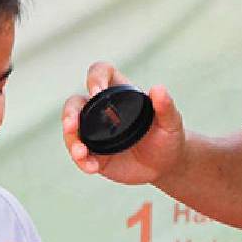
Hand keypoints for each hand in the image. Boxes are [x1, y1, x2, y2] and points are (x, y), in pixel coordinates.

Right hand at [62, 62, 186, 186]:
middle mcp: (101, 110)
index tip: (97, 92)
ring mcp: (94, 132)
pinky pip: (80, 154)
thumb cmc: (169, 136)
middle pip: (76, 103)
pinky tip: (92, 167)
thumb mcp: (171, 122)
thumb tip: (158, 89)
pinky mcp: (94, 153)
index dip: (95, 78)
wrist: (166, 165)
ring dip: (71, 140)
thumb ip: (166, 107)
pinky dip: (82, 160)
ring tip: (81, 153)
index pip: (100, 74)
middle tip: (72, 124)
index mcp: (119, 93)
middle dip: (69, 112)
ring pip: (72, 130)